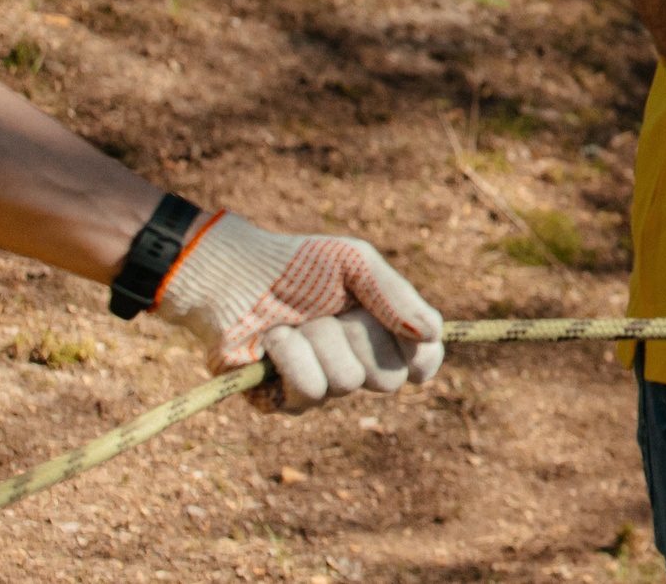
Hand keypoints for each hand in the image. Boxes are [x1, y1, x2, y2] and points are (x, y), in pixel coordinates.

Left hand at [153, 212, 443, 412]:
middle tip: (335, 312)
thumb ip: (397, 296)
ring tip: (296, 321)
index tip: (418, 346)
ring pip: (347, 382)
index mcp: (382, 330)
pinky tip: (273, 340)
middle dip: (362, 338)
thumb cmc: (297, 265)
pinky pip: (309, 391)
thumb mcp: (356, 263)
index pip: (423, 361)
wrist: (231, 276)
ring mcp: (323, 384)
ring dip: (319, 342)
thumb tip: (433, 335)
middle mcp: (357, 362)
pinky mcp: (286, 402)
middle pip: (389, 378)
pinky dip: (291, 356)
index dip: (424, 359)